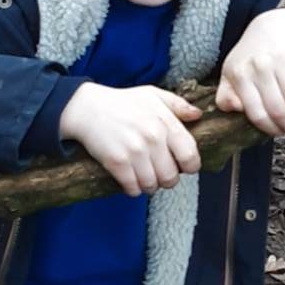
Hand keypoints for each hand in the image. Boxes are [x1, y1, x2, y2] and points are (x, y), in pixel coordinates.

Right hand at [60, 82, 201, 194]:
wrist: (86, 107)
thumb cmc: (122, 102)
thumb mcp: (153, 95)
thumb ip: (178, 105)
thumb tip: (198, 115)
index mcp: (165, 123)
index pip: (190, 156)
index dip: (190, 166)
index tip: (183, 166)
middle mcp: (153, 138)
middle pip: (171, 177)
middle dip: (167, 179)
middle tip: (160, 173)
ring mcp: (134, 152)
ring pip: (152, 185)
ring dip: (149, 185)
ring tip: (144, 177)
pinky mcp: (117, 163)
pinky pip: (133, 188)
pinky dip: (133, 189)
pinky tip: (130, 181)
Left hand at [214, 8, 284, 136]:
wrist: (273, 23)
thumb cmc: (251, 55)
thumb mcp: (232, 73)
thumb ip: (226, 95)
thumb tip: (234, 111)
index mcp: (239, 75)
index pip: (256, 113)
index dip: (272, 129)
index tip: (281, 134)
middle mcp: (258, 66)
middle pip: (278, 109)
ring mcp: (279, 58)